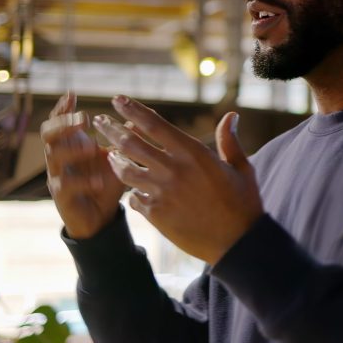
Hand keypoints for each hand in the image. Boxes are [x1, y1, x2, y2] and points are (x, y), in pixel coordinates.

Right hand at [42, 92, 122, 238]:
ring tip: (92, 147)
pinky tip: (98, 181)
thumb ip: (125, 138)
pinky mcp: (62, 197)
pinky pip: (65, 186)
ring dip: (72, 149)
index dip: (63, 107)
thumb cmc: (106, 181)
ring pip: (53, 156)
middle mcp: (60, 156)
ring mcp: (58, 176)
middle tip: (85, 119)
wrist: (100, 217)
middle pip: (48, 133)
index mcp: (72, 143)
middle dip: (64, 123)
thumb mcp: (118, 157)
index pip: (60, 120)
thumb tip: (140, 115)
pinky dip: (82, 181)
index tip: (72, 94)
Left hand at [93, 96, 262, 264]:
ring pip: (125, 171)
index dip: (133, 110)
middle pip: (131, 144)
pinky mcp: (155, 214)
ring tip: (108, 154)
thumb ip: (230, 141)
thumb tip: (231, 115)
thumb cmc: (243, 202)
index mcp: (193, 153)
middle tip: (99, 121)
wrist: (237, 243)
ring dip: (114, 160)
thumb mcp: (241, 168)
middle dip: (111, 130)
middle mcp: (173, 169)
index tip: (118, 99)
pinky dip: (131, 191)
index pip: (154, 125)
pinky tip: (131, 189)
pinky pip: (133, 197)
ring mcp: (161, 192)